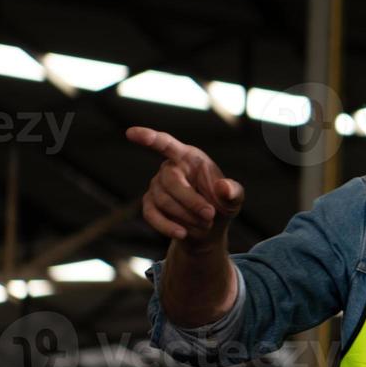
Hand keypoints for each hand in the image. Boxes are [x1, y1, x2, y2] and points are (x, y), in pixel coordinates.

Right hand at [126, 127, 243, 245]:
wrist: (210, 227)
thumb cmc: (221, 204)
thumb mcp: (234, 198)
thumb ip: (233, 191)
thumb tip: (224, 188)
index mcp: (189, 157)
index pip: (166, 144)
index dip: (149, 138)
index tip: (131, 133)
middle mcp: (169, 168)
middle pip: (171, 181)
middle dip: (191, 201)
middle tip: (210, 214)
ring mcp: (156, 186)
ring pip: (163, 201)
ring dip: (186, 216)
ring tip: (205, 223)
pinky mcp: (150, 205)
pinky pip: (151, 215)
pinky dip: (167, 226)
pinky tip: (182, 233)